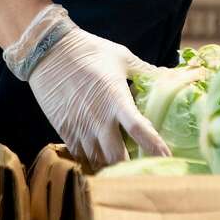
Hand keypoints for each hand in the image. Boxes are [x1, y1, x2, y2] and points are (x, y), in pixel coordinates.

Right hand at [28, 24, 169, 169]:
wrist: (49, 51)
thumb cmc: (89, 51)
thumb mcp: (122, 57)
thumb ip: (146, 71)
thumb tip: (170, 75)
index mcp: (116, 99)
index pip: (138, 129)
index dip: (154, 146)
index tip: (167, 157)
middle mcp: (98, 118)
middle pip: (117, 156)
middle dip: (131, 166)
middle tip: (144, 167)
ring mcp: (80, 126)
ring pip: (98, 161)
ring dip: (112, 167)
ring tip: (123, 167)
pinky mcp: (64, 130)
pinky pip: (80, 156)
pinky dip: (92, 161)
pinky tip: (101, 159)